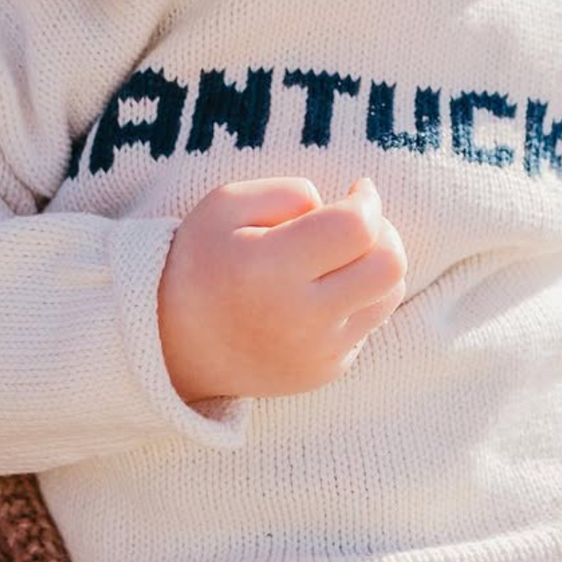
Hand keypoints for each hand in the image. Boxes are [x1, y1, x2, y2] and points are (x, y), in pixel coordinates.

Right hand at [158, 175, 407, 405]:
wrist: (172, 344)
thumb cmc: (203, 261)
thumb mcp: (226, 204)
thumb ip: (290, 191)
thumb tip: (345, 205)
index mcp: (269, 268)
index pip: (356, 227)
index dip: (367, 200)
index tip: (357, 189)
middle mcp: (299, 318)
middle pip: (389, 264)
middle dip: (384, 231)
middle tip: (356, 222)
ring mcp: (316, 352)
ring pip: (389, 294)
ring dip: (377, 265)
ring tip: (343, 255)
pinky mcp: (325, 372)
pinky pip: (369, 324)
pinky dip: (358, 300)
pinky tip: (321, 293)